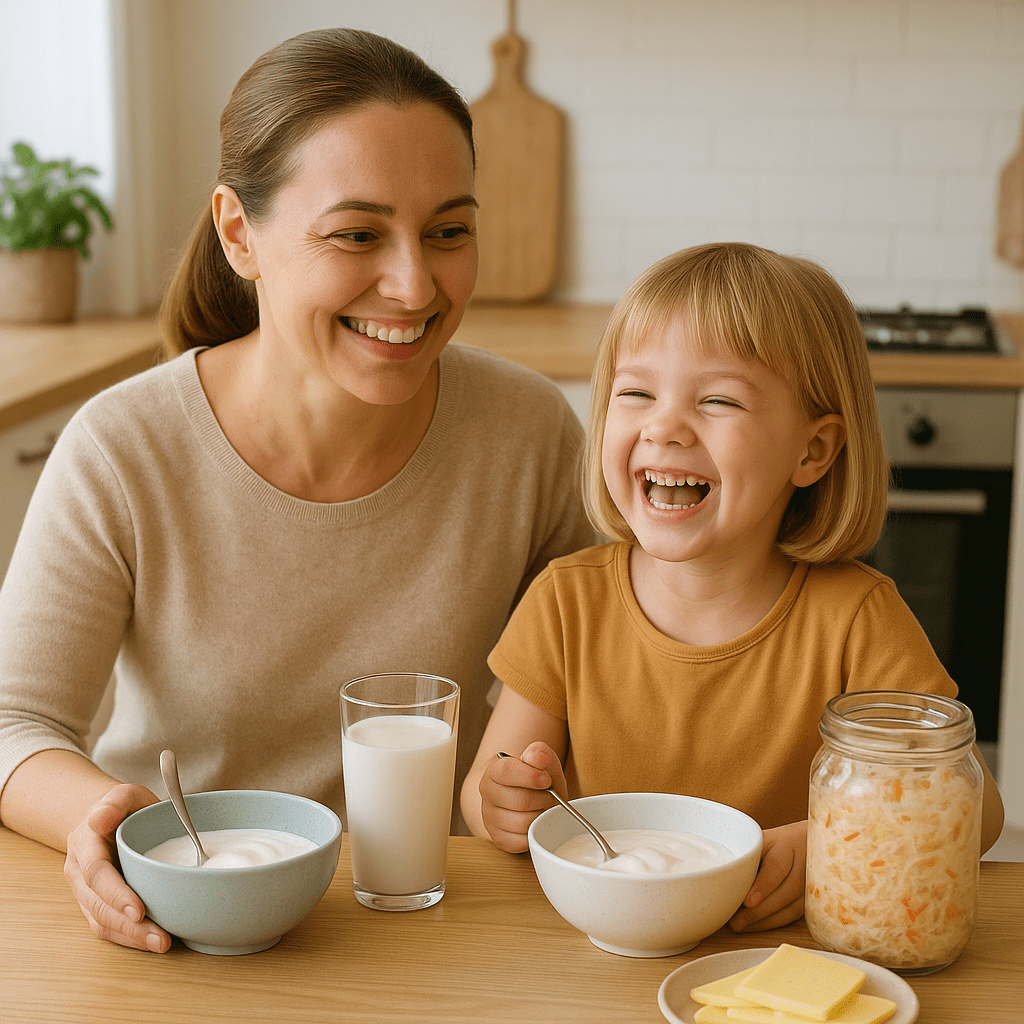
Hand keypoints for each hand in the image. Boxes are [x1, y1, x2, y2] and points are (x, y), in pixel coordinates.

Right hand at [64, 784, 171, 951]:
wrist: (108, 817)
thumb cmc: (122, 807)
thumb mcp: (123, 794)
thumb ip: (115, 802)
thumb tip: (100, 819)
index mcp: (84, 843)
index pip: (96, 873)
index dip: (116, 894)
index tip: (140, 910)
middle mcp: (79, 872)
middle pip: (99, 906)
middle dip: (129, 926)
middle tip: (161, 937)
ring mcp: (85, 892)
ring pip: (102, 922)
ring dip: (131, 938)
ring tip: (163, 943)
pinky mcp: (96, 905)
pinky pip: (108, 927)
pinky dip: (129, 938)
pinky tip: (153, 941)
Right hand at [477, 742, 567, 853]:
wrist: (520, 797)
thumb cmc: (534, 779)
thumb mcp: (541, 761)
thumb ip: (540, 753)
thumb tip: (538, 757)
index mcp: (494, 771)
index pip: (507, 772)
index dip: (530, 776)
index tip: (546, 779)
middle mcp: (488, 794)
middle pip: (520, 800)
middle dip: (544, 799)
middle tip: (551, 796)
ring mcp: (490, 818)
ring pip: (523, 823)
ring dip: (541, 816)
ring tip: (544, 808)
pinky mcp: (499, 839)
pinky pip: (523, 841)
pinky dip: (536, 832)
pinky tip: (537, 821)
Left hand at [729, 820, 806, 931]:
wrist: (809, 841)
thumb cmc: (775, 842)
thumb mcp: (762, 839)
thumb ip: (745, 853)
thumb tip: (716, 872)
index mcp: (785, 845)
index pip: (777, 866)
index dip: (764, 885)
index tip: (748, 901)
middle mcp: (803, 864)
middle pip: (786, 890)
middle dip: (761, 910)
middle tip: (737, 921)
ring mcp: (812, 883)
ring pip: (793, 907)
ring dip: (766, 920)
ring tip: (741, 926)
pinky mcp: (813, 899)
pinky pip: (795, 915)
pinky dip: (775, 923)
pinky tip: (756, 925)